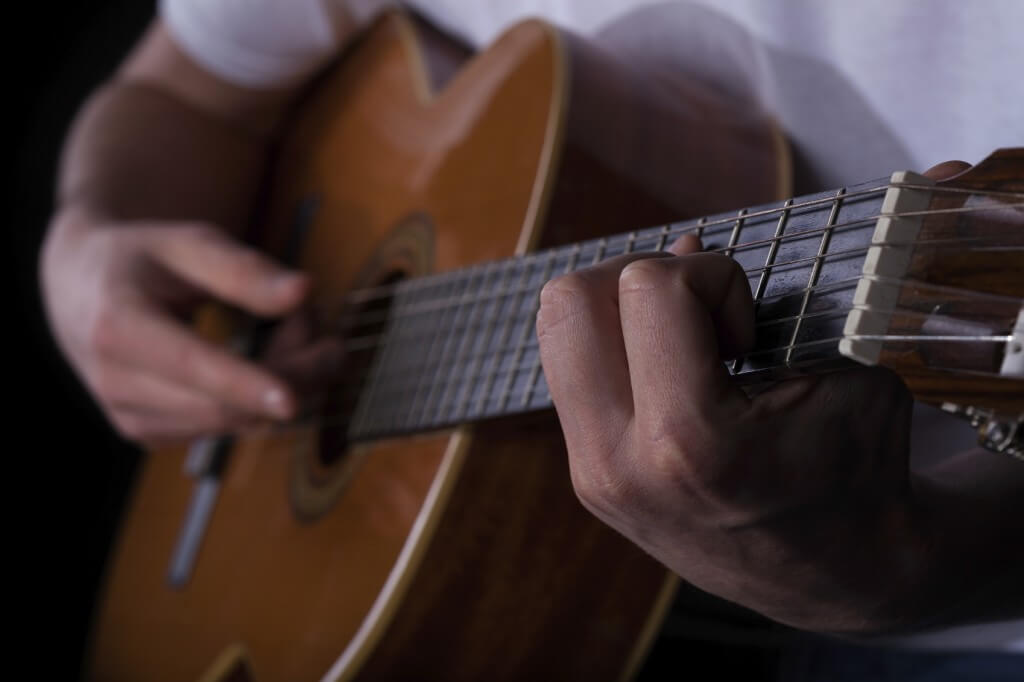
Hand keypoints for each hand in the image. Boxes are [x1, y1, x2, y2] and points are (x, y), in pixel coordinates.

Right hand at [40, 207, 342, 441]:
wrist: (79, 289)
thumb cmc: (139, 260)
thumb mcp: (188, 243)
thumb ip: (243, 269)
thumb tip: (301, 292)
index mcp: (117, 326)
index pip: (189, 365)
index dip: (243, 385)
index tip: (292, 400)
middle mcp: (115, 383)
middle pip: (221, 405)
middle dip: (289, 374)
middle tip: (323, 327)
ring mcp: (130, 417)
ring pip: (233, 423)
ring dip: (283, 386)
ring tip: (295, 331)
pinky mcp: (150, 435)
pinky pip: (226, 430)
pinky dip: (259, 402)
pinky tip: (267, 362)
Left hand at [535, 161, 974, 633]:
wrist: (834, 574)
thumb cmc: (854, 469)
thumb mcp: (843, 372)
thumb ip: (766, 297)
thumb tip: (678, 239)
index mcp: (692, 441)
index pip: (651, 285)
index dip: (713, 280)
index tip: (750, 332)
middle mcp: (621, 464)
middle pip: (571, 296)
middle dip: (641, 278)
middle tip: (699, 319)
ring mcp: (593, 475)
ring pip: (556, 326)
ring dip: (619, 308)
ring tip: (682, 343)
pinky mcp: (584, 477)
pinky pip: (569, 367)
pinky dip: (613, 344)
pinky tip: (666, 367)